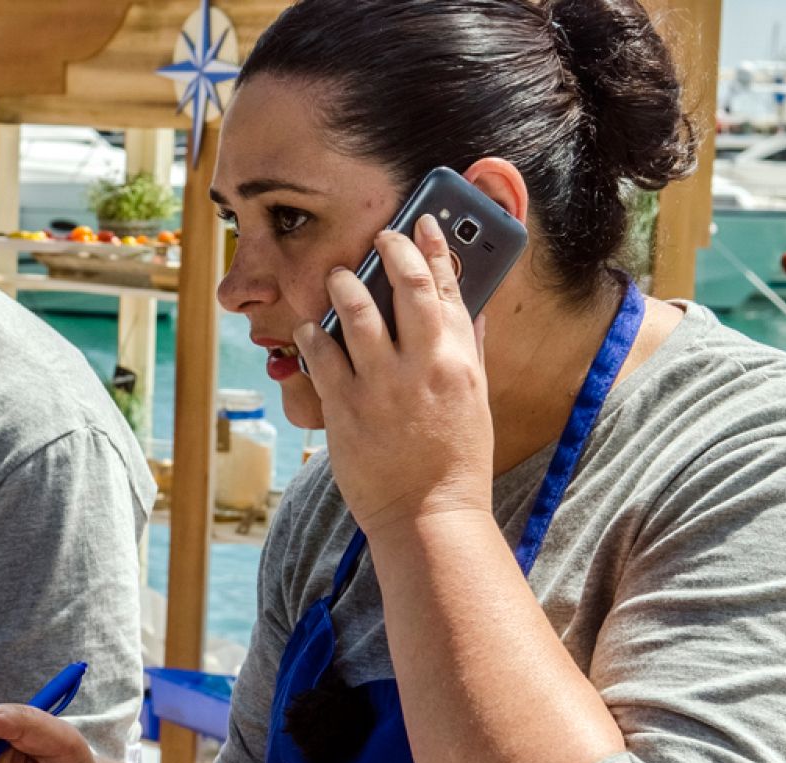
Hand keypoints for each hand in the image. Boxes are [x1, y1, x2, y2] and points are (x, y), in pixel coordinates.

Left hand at [294, 215, 494, 536]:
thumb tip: (470, 308)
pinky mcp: (344, 407)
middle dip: (390, 248)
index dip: (435, 247)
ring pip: (355, 308)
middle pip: (406, 283)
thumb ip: (470, 350)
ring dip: (343, 284)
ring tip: (337, 277)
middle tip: (379, 237)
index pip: (449, 287)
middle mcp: (423, 365)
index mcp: (459, 361)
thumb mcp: (476, 400)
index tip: (423, 223)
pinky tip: (309, 328)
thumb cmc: (455, 461)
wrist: (429, 516)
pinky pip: (320, 352)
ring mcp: (381, 385)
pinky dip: (312, 333)